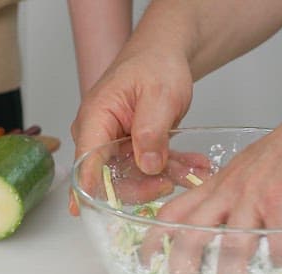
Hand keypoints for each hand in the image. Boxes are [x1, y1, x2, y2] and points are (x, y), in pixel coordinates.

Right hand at [69, 49, 193, 214]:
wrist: (164, 55)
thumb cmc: (154, 64)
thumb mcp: (159, 94)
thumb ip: (151, 131)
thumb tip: (146, 165)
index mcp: (96, 117)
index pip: (86, 161)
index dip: (90, 190)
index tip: (97, 211)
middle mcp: (99, 134)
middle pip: (110, 176)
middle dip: (142, 186)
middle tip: (170, 182)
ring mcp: (115, 144)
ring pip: (134, 176)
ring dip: (166, 177)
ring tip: (195, 172)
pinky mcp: (133, 149)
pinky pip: (150, 168)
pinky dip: (173, 169)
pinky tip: (195, 168)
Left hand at [139, 119, 281, 273]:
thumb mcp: (250, 170)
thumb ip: (237, 198)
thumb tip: (237, 231)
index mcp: (217, 186)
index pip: (171, 213)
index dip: (154, 242)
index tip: (147, 266)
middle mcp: (228, 192)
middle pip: (190, 236)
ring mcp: (255, 197)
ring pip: (230, 248)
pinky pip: (281, 247)